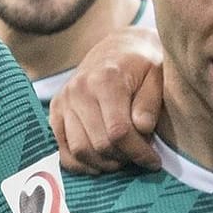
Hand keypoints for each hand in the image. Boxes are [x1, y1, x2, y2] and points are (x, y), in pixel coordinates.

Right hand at [49, 26, 165, 173]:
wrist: (117, 48)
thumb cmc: (141, 64)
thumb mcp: (157, 76)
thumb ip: (150, 103)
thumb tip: (142, 129)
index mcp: (105, 79)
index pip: (119, 131)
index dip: (138, 152)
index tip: (153, 161)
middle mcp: (79, 90)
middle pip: (99, 144)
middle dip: (123, 158)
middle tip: (139, 158)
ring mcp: (64, 101)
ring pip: (80, 150)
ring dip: (104, 164)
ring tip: (122, 159)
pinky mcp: (55, 112)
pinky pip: (63, 150)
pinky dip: (81, 164)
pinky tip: (101, 163)